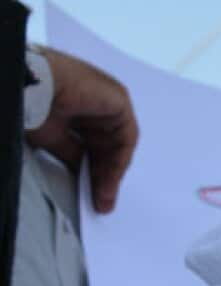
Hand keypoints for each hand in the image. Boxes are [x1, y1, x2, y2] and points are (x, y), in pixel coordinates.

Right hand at [26, 48, 137, 212]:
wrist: (30, 84)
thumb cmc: (30, 100)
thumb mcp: (53, 136)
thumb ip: (73, 153)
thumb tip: (82, 170)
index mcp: (80, 105)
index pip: (94, 143)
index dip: (94, 170)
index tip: (92, 193)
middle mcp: (98, 102)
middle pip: (109, 146)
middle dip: (105, 176)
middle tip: (101, 201)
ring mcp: (110, 100)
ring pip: (118, 144)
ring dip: (113, 173)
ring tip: (105, 197)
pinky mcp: (119, 101)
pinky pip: (125, 138)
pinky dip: (119, 161)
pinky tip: (110, 180)